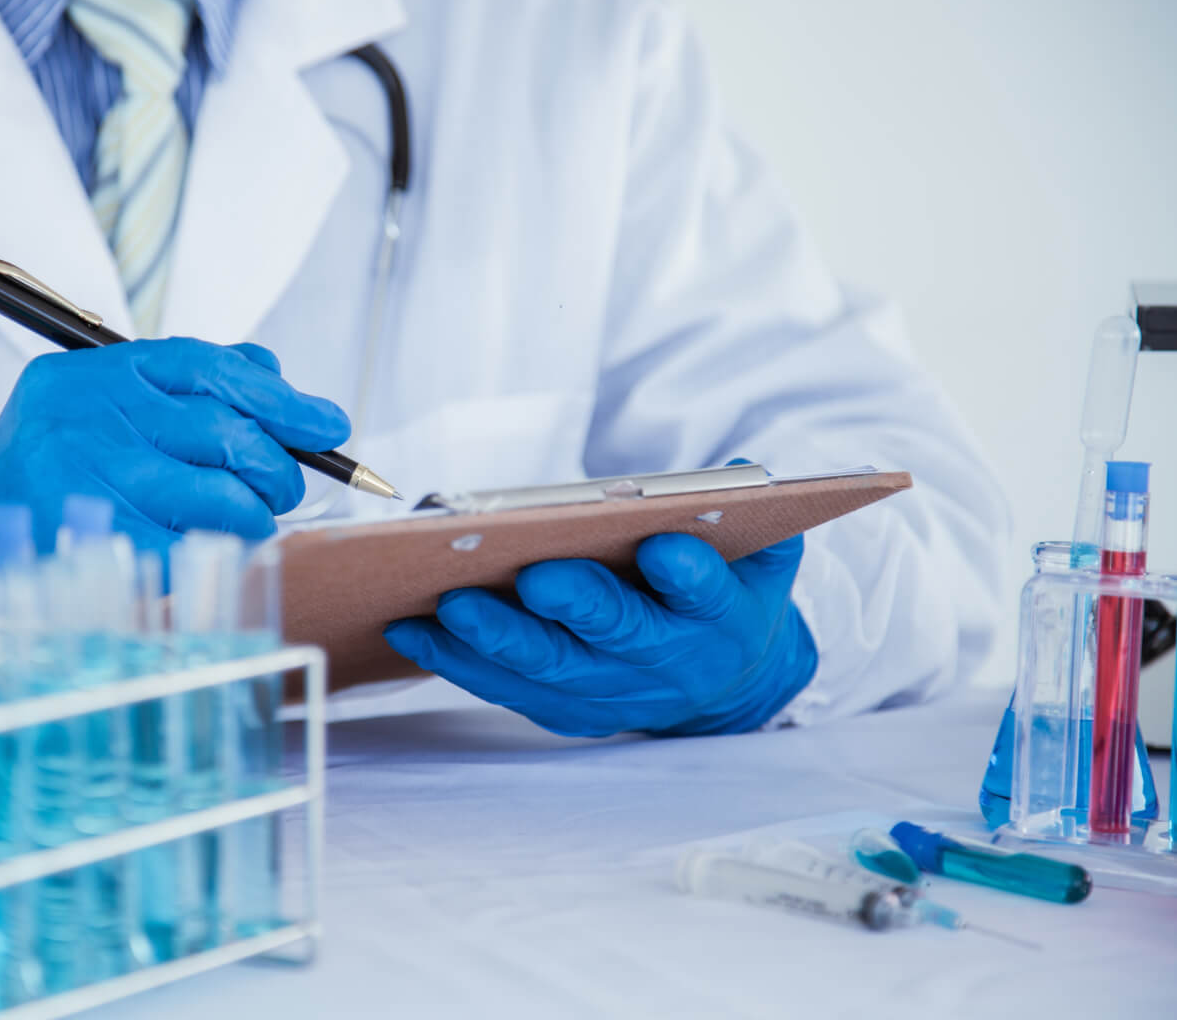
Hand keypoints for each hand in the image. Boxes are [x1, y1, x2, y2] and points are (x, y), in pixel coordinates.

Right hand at [0, 338, 348, 553]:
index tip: (330, 425)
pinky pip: (190, 548)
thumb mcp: (104, 400)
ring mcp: (87, 479)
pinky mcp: (93, 542)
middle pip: (223, 432)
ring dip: (254, 515)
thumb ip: (184, 381)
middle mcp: (88, 416)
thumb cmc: (56, 463)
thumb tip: (274, 374)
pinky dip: (217, 554)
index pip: (208, 367)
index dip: (280, 398)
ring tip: (253, 521)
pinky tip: (215, 551)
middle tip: (288, 486)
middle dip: (277, 466)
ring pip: (217, 496)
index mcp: (96, 372)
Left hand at [383, 532, 816, 736]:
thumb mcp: (759, 554)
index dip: (686, 576)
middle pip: (619, 637)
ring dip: (497, 640)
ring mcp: (613, 693)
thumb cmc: (724, 595)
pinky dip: (460, 663)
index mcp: (721, 617)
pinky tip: (417, 631)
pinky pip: (507, 689)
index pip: (707, 595)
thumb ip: (751, 512)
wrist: (722, 682)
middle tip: (532, 576)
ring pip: (551, 670)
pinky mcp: (566, 710)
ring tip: (450, 605)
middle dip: (576, 606)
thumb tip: (743, 466)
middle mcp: (668, 663)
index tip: (661, 549)